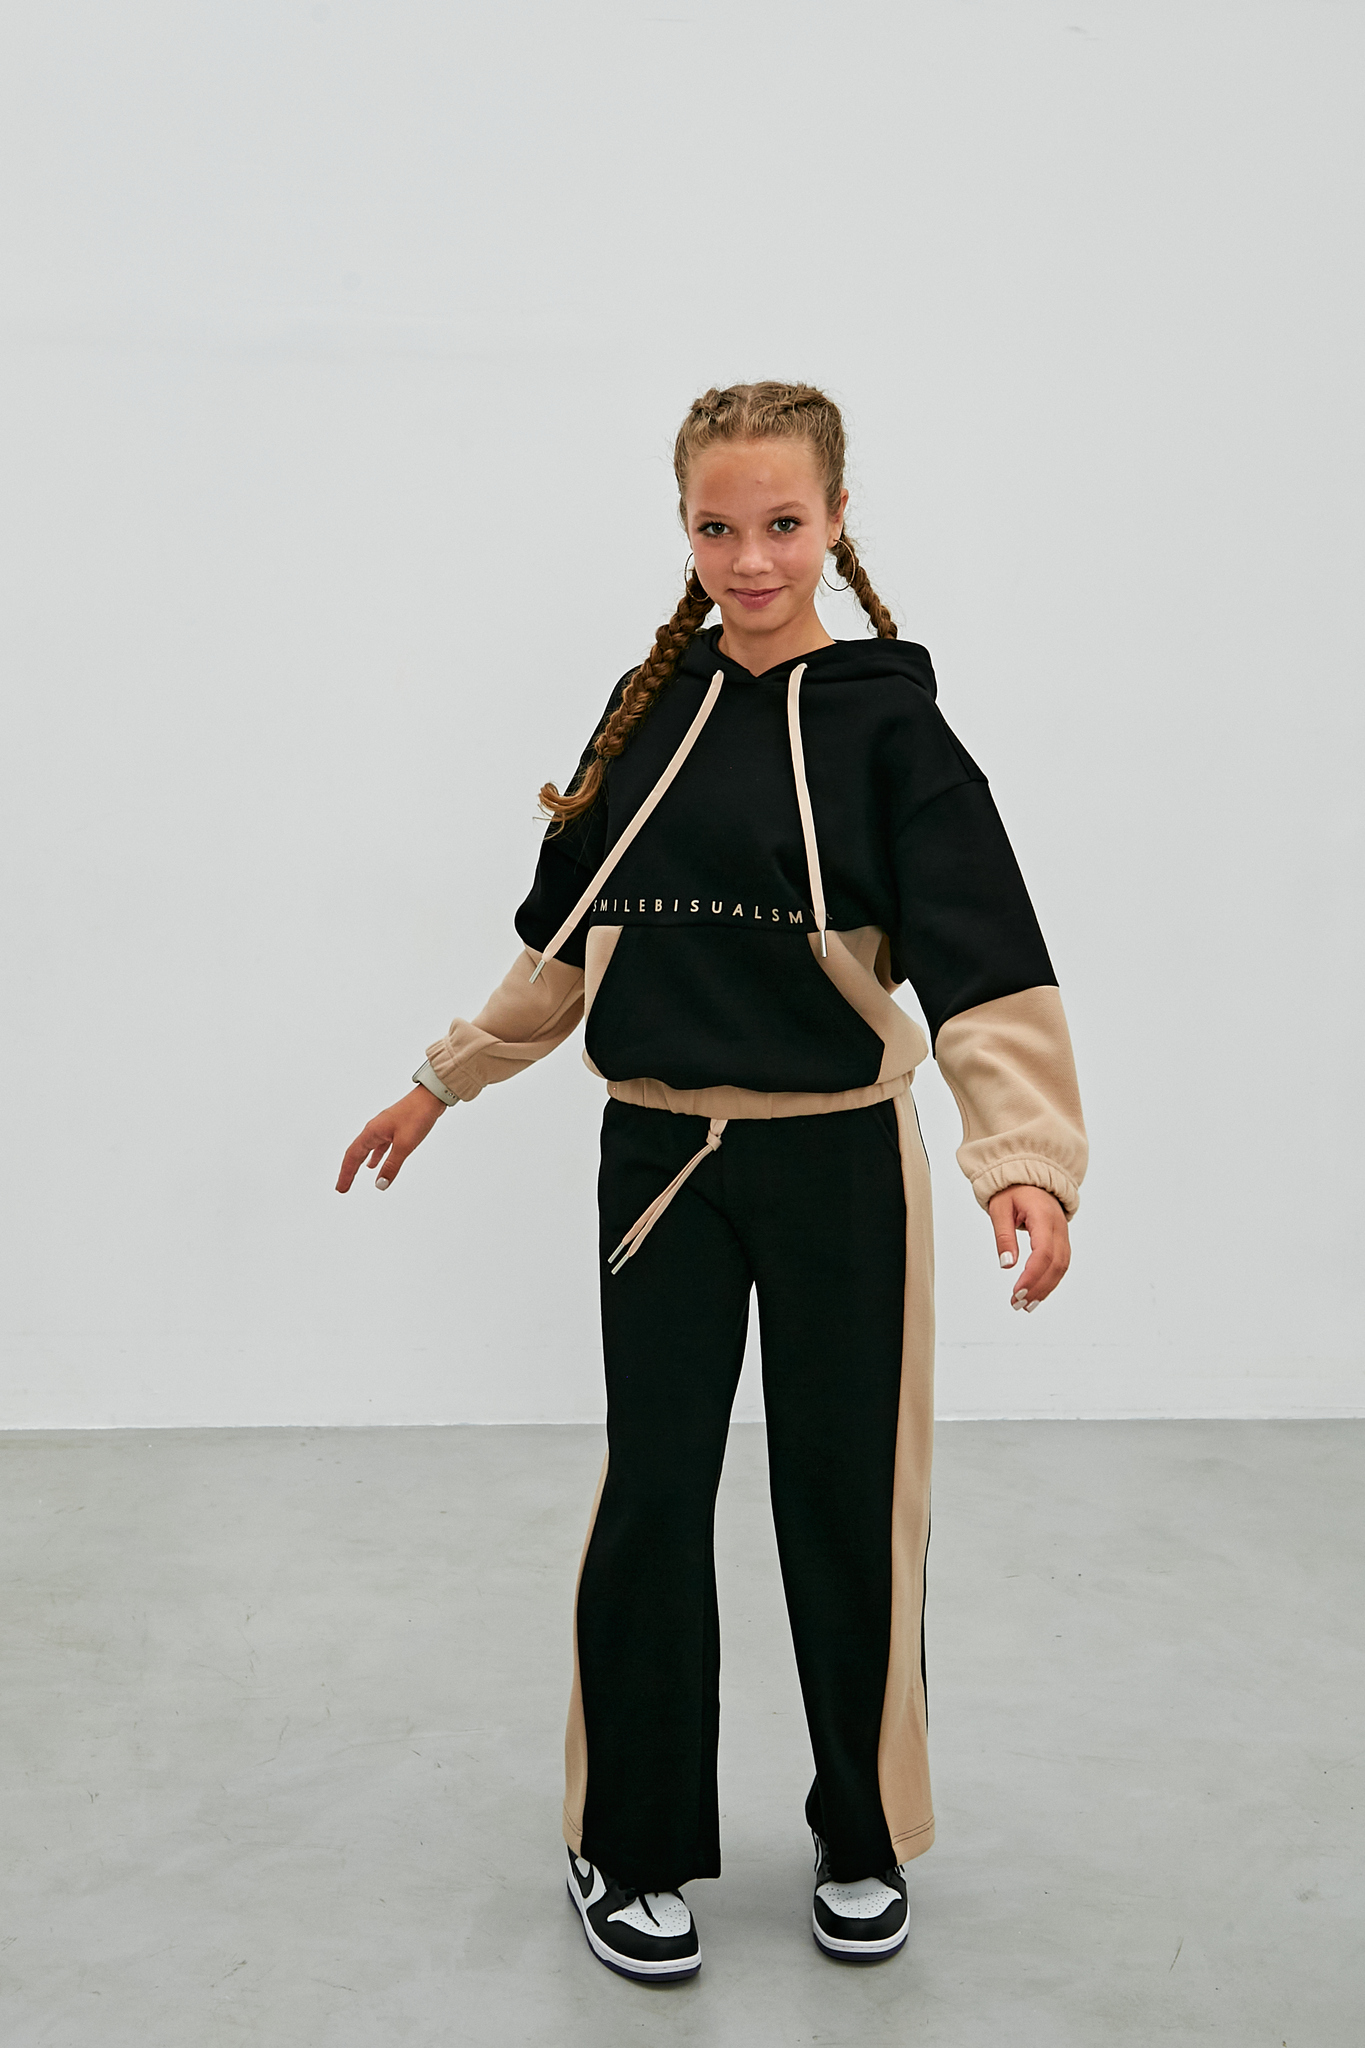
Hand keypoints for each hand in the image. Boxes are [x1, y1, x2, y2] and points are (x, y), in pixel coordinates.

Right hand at [336, 1085, 445, 1193]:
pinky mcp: (394, 1128)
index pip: (352, 1157)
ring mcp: (384, 1128)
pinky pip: (379, 1146)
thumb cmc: (417, 1115)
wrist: (431, 1097)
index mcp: (372, 1132)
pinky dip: (375, 1156)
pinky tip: (376, 1163)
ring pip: (367, 1149)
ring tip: (355, 1176)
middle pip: (356, 1153)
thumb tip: (380, 1185)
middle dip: (349, 1171)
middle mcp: (374, 1129)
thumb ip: (391, 1166)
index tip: (341, 1189)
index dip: (346, 1174)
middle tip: (343, 1187)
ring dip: (360, 1163)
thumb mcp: (404, 1145)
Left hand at [987, 1184, 1070, 1311]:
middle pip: (1056, 1264)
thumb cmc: (1012, 1191)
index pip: (1043, 1252)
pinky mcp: (1062, 1240)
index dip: (1032, 1275)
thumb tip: (1007, 1265)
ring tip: (1027, 1305)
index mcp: (1043, 1216)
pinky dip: (1050, 1281)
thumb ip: (1004, 1236)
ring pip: (1062, 1267)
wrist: (1030, 1177)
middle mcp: (1059, 1227)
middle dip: (1039, 1287)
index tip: (1017, 1292)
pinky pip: (1061, 1264)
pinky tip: (1037, 1294)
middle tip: (1018, 1304)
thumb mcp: (1000, 1209)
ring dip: (1046, 1288)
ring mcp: (1063, 1234)